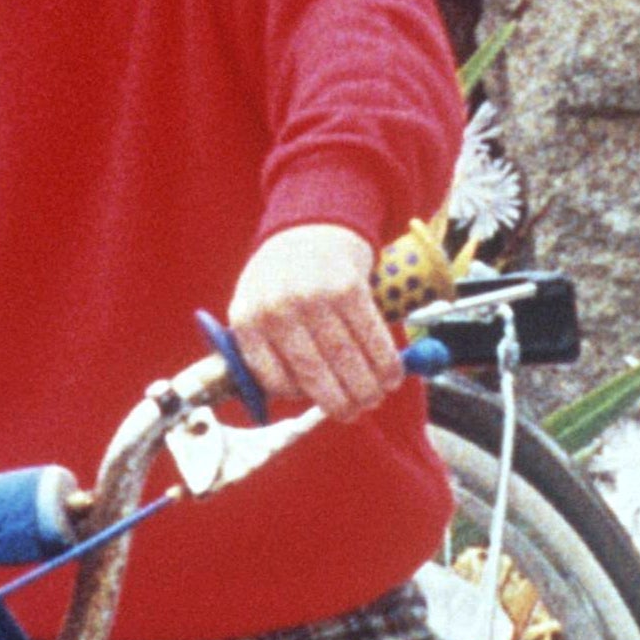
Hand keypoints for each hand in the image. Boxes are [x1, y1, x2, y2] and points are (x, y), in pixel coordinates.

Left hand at [224, 221, 402, 422]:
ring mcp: (314, 296)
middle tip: (354, 413)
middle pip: (313, 373)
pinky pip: (371, 336)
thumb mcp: (256, 306)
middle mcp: (277, 308)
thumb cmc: (283, 277)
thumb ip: (268, 348)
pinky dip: (386, 361)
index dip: (300, 398)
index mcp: (247, 319)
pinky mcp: (349, 287)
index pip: (272, 377)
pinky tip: (393, 374)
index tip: (319, 405)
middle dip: (340, 402)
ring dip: (367, 387)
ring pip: (346, 358)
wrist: (310, 226)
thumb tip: (301, 398)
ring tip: (375, 398)